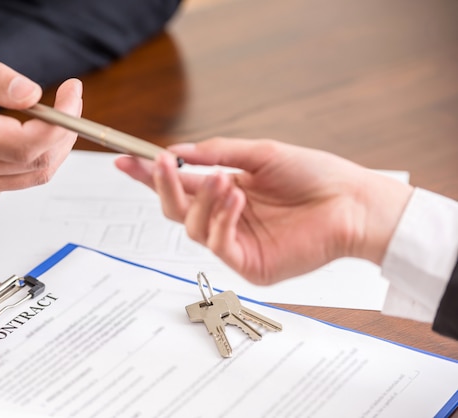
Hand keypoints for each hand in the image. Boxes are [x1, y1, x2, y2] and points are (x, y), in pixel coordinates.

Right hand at [0, 47, 81, 195]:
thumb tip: (33, 94)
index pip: (24, 144)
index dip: (60, 122)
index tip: (72, 93)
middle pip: (37, 162)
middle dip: (65, 131)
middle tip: (71, 100)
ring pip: (36, 174)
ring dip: (58, 145)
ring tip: (59, 113)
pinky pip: (23, 178)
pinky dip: (42, 156)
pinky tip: (40, 132)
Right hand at [115, 138, 413, 283]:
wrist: (351, 202)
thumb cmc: (313, 175)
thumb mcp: (260, 154)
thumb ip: (217, 153)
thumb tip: (177, 151)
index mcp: (226, 190)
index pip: (179, 184)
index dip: (149, 174)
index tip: (125, 159)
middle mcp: (225, 217)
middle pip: (174, 209)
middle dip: (162, 187)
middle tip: (160, 164)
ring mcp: (235, 242)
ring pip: (191, 227)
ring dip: (202, 199)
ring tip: (226, 180)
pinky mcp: (249, 264)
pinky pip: (218, 243)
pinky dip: (222, 218)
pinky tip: (238, 198)